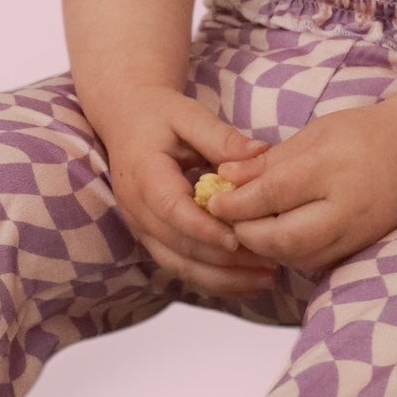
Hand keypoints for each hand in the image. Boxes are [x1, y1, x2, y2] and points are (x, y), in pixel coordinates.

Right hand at [101, 88, 281, 300]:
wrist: (125, 120)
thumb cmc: (159, 115)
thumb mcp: (189, 115)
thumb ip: (222, 138)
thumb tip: (261, 154)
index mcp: (144, 175)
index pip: (171, 210)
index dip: (203, 229)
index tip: (239, 239)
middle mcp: (137, 209)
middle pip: (178, 246)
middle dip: (224, 261)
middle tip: (270, 263)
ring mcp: (141, 228)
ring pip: (179, 266)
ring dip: (222, 279)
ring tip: (265, 278)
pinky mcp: (152, 238)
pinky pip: (180, 267)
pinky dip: (212, 280)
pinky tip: (245, 281)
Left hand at [201, 100, 396, 275]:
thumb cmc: (360, 135)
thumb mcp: (313, 134)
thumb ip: (268, 162)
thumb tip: (224, 177)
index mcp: (332, 167)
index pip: (274, 194)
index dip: (238, 202)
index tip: (214, 201)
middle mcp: (348, 207)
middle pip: (285, 237)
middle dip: (247, 234)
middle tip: (225, 221)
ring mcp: (358, 233)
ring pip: (298, 257)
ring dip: (264, 249)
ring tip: (245, 229)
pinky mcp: (361, 249)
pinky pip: (316, 262)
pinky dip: (288, 254)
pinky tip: (273, 238)